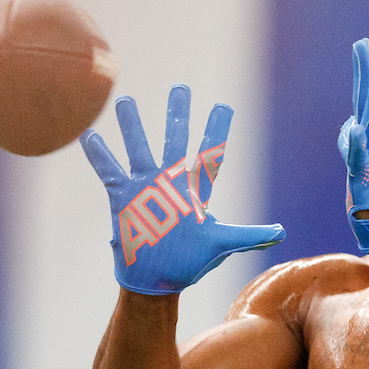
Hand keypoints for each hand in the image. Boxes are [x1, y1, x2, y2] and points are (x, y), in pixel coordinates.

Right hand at [81, 85, 283, 294]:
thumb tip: (280, 233)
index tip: (224, 107)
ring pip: (139, 148)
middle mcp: (170, 182)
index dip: (217, 131)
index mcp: (195, 191)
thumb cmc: (189, 263)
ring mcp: (145, 187)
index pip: (210, 155)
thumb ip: (249, 236)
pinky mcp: (122, 198)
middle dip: (178, 114)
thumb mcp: (220, 246)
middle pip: (175, 140)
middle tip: (181, 88)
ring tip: (124, 100)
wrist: (156, 280)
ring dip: (132, 126)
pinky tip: (88, 135)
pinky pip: (108, 171)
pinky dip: (99, 154)